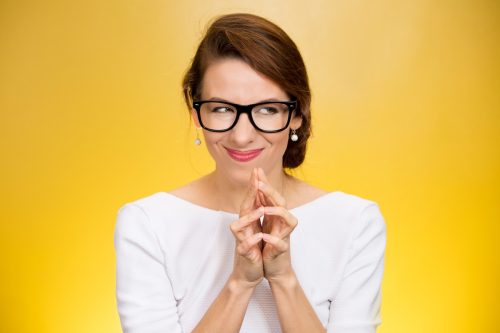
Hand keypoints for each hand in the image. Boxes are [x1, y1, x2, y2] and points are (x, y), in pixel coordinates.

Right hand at [229, 168, 264, 288]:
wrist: (249, 272)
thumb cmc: (254, 248)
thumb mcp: (258, 227)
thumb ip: (258, 211)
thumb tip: (260, 192)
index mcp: (248, 220)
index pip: (251, 199)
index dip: (254, 185)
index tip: (258, 170)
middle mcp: (242, 227)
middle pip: (243, 208)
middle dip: (249, 194)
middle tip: (256, 180)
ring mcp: (241, 239)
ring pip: (238, 226)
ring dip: (250, 217)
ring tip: (261, 209)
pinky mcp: (244, 253)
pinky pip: (244, 246)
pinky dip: (251, 240)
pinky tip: (258, 235)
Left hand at [257, 168, 298, 281]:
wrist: (275, 268)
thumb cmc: (268, 245)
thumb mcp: (263, 223)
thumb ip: (261, 207)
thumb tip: (257, 186)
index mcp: (275, 216)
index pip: (271, 196)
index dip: (265, 183)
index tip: (256, 170)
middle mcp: (282, 223)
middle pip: (282, 203)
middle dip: (271, 192)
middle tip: (259, 183)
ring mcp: (284, 236)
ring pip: (289, 220)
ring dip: (277, 212)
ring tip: (264, 209)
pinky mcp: (282, 251)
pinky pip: (281, 244)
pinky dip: (273, 240)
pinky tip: (264, 236)